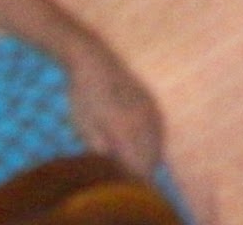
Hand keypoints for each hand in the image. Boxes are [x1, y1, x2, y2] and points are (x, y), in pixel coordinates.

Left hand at [61, 36, 163, 177]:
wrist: (94, 59)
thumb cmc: (83, 96)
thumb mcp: (84, 128)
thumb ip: (101, 151)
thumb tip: (112, 167)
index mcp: (126, 129)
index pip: (139, 166)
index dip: (132, 179)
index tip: (123, 183)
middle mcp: (144, 120)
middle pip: (152, 158)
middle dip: (142, 170)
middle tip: (126, 174)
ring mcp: (151, 109)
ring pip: (158, 143)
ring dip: (149, 156)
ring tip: (132, 160)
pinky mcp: (151, 100)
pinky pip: (159, 129)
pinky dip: (154, 140)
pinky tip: (141, 142)